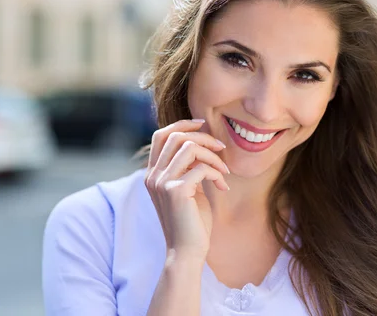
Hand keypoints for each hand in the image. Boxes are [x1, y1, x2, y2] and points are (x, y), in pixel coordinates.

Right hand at [144, 119, 229, 260]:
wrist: (188, 251)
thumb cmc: (192, 221)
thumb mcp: (188, 188)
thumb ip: (188, 167)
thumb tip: (201, 142)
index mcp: (152, 173)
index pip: (161, 135)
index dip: (182, 124)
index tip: (203, 124)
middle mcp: (152, 176)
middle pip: (176, 136)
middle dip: (203, 137)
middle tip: (221, 148)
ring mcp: (161, 182)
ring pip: (189, 147)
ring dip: (213, 156)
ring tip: (224, 171)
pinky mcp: (176, 191)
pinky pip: (201, 168)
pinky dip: (216, 173)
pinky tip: (223, 186)